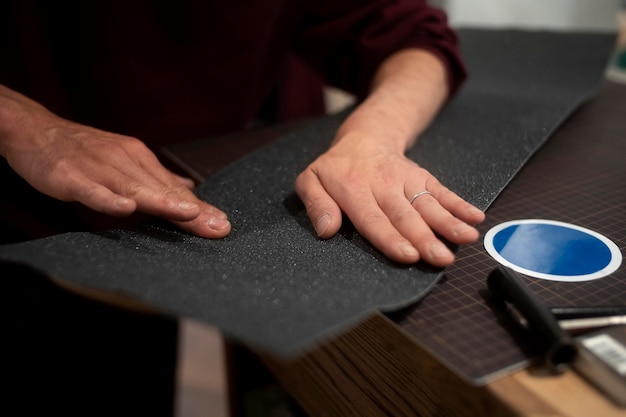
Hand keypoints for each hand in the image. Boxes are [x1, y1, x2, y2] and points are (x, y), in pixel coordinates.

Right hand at [0, 86, 229, 237]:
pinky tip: (126, 208)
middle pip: (162, 190)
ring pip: (134, 188)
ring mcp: (99, 168)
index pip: (173, 188)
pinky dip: (108, 199)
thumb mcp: (125, 160)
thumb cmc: (83, 150)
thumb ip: (156, 177)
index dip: (199, 208)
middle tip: (217, 227)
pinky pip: (92, 190)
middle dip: (192, 210)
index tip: (222, 224)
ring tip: (188, 215)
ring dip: (162, 202)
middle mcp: (125, 161)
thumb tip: (189, 188)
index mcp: (139, 159)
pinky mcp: (71, 176)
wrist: (35, 129)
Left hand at [295, 132, 484, 265]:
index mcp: (353, 189)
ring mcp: (406, 180)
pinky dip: (460, 204)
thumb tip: (326, 230)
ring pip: (428, 203)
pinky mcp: (422, 178)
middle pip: (406, 215)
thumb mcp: (310, 180)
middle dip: (425, 238)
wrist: (364, 138)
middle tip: (441, 258)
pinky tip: (475, 218)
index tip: (408, 255)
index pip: (373, 219)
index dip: (391, 238)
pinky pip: (442, 191)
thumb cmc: (335, 169)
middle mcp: (383, 185)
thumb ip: (315, 203)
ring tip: (466, 239)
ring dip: (449, 222)